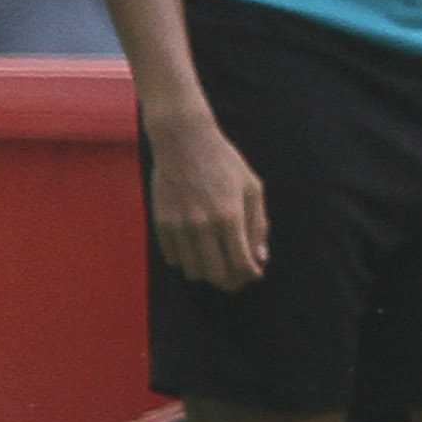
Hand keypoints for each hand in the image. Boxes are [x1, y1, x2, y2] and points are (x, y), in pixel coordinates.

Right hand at [145, 105, 267, 293]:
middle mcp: (202, 225)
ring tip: (217, 264)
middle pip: (216, 275)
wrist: (183, 140)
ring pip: (192, 271)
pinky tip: (197, 250)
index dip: (249, 275)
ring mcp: (178, 225)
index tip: (254, 273)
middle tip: (237, 277)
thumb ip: (258, 224)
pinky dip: (186, 261)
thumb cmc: (224, 162)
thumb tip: (260, 258)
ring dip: (207, 274)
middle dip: (230, 282)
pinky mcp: (161, 222)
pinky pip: (173, 258)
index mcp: (229, 216)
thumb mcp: (252, 187)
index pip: (240, 263)